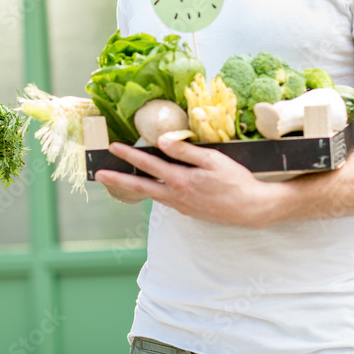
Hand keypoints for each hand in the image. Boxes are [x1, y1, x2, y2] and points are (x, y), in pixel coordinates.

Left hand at [95, 134, 289, 228]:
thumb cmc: (237, 181)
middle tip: (99, 175)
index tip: (114, 147)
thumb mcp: (213, 160)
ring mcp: (182, 206)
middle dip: (118, 180)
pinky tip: (152, 187)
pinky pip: (165, 200)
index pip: (149, 165)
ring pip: (152, 194)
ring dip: (134, 186)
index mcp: (181, 181)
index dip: (129, 155)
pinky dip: (153, 192)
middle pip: (141, 187)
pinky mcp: (189, 211)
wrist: (253, 209)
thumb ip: (185, 151)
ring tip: (120, 179)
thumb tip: (162, 141)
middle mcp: (176, 196)